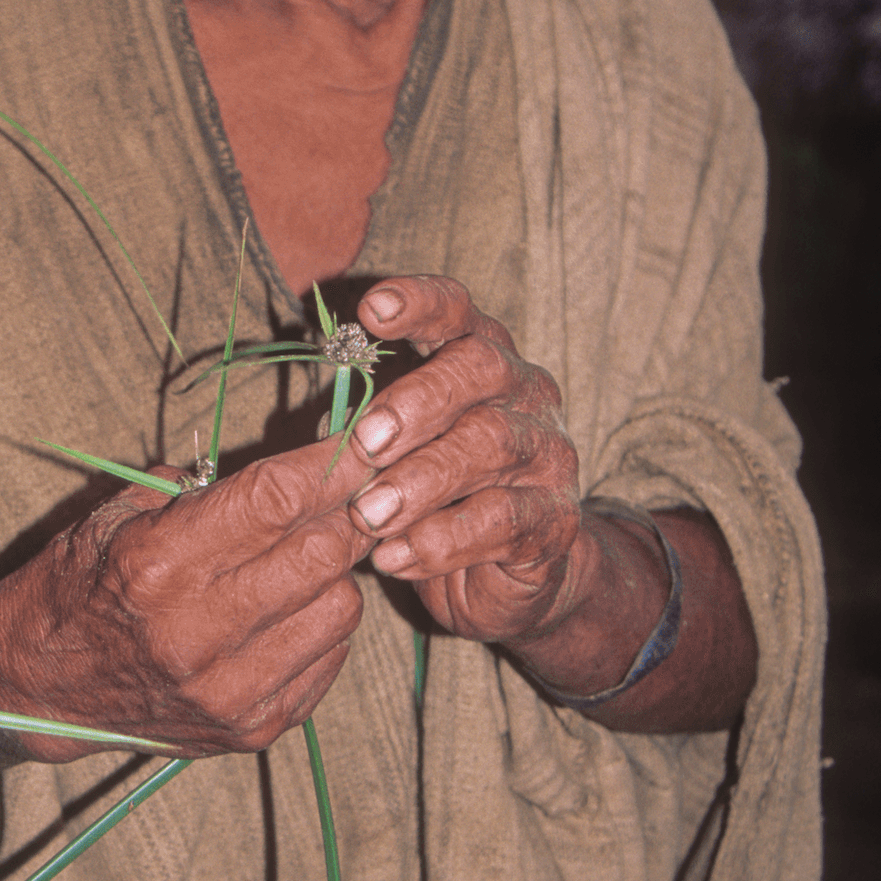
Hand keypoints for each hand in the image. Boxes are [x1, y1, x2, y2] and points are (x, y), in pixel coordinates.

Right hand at [0, 435, 382, 760]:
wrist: (37, 689)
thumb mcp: (120, 516)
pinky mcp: (251, 729)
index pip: (276, 500)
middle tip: (346, 496)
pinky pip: (329, 659)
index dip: (329, 464)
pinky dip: (322, 625)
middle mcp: (196, 633)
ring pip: (340, 608)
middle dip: (345, 514)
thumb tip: (300, 464)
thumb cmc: (80, 586)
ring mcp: (228, 690)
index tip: (361, 441)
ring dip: (334, 573)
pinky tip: (289, 611)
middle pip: (322, 554)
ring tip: (302, 560)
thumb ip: (205, 490)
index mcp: (157, 565)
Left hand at [343, 273, 592, 645]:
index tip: (369, 310)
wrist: (503, 578)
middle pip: (480, 367)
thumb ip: (367, 427)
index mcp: (480, 360)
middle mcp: (524, 392)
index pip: (459, 310)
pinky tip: (395, 558)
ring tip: (369, 516)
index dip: (420, 302)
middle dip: (416, 400)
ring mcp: (547, 452)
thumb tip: (326, 425)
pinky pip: (503, 520)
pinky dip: (442, 541)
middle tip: (365, 442)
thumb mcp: (396, 454)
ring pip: (491, 443)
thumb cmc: (433, 497)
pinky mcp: (555, 518)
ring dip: (420, 479)